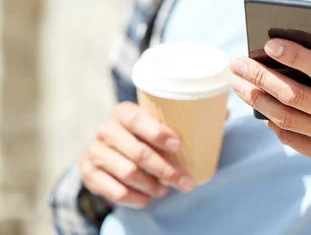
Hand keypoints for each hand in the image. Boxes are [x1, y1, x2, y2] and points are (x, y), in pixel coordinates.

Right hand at [80, 102, 196, 208]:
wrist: (108, 149)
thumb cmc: (142, 135)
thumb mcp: (155, 122)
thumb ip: (181, 120)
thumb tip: (221, 117)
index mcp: (122, 112)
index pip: (137, 119)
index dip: (157, 133)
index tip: (178, 145)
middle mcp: (105, 129)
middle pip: (137, 152)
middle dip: (165, 169)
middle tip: (185, 181)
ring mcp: (94, 151)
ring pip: (128, 173)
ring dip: (152, 185)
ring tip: (165, 190)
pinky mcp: (88, 173)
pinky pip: (114, 191)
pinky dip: (135, 198)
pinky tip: (146, 199)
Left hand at [230, 31, 310, 187]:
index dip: (296, 56)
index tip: (268, 44)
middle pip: (296, 96)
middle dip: (262, 77)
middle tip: (238, 63)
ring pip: (287, 118)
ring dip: (256, 99)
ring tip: (237, 81)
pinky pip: (289, 137)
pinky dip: (269, 120)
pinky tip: (256, 103)